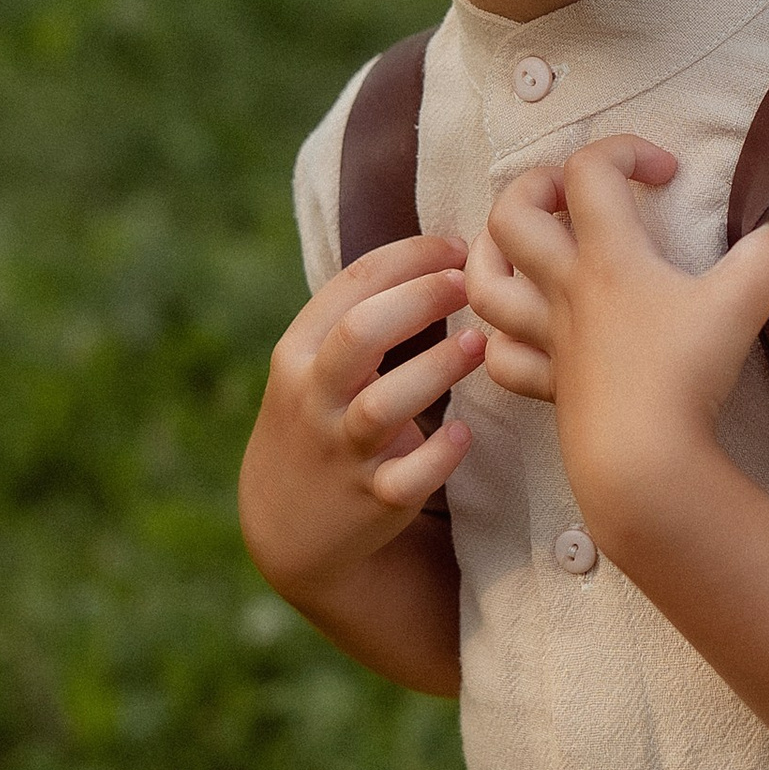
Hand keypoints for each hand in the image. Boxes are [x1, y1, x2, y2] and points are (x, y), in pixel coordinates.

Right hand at [241, 236, 479, 611]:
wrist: (287, 524)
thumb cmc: (321, 418)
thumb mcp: (315, 365)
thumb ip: (360, 316)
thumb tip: (440, 253)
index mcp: (299, 352)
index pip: (350, 286)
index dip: (408, 257)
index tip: (457, 246)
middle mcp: (315, 397)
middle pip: (360, 334)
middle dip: (419, 299)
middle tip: (470, 282)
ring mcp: (342, 450)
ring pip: (383, 405)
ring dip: (436, 368)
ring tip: (481, 342)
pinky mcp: (374, 499)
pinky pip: (407, 478)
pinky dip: (438, 456)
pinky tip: (464, 433)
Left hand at [467, 138, 768, 546]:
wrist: (643, 461)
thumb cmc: (685, 376)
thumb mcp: (744, 304)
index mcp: (608, 258)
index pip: (590, 171)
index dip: (624, 149)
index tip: (667, 174)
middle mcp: (567, 290)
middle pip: (512, 216)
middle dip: (535, 187)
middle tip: (575, 195)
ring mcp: (550, 340)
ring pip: (485, 285)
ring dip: (489, 255)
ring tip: (517, 247)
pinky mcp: (550, 388)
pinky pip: (504, 360)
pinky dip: (502, 341)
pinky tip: (520, 334)